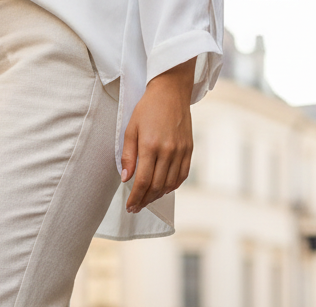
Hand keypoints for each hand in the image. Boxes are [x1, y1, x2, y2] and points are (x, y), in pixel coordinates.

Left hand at [121, 59, 195, 213]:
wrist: (171, 92)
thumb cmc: (147, 109)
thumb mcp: (131, 129)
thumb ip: (128, 155)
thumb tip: (126, 178)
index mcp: (150, 146)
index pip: (142, 182)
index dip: (135, 198)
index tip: (130, 206)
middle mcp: (168, 151)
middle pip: (156, 186)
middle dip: (145, 200)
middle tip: (136, 207)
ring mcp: (180, 151)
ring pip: (170, 184)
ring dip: (157, 195)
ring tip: (147, 199)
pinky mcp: (189, 149)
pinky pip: (182, 175)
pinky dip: (173, 186)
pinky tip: (164, 189)